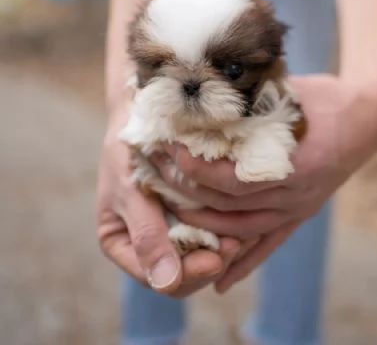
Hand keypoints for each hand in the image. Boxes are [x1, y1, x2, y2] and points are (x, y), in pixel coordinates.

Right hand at [96, 95, 247, 297]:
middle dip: (208, 265)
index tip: (214, 260)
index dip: (187, 274)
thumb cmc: (129, 146)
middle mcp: (144, 242)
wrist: (144, 109)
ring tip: (241, 238)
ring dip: (220, 253)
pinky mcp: (188, 211)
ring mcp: (167, 227)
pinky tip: (242, 225)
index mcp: (120, 243)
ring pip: (197, 257)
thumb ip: (147, 234)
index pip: (155, 277)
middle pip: (180, 275)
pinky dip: (224, 233)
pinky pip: (208, 233)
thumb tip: (165, 282)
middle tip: (235, 247)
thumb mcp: (131, 189)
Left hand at [154, 74, 376, 290]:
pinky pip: (270, 244)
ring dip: (206, 224)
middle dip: (188, 191)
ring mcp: (299, 207)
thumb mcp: (286, 92)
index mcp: (290, 162)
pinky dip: (246, 262)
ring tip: (173, 212)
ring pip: (243, 228)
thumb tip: (204, 96)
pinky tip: (222, 281)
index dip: (194, 169)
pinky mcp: (302, 213)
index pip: (229, 177)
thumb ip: (249, 100)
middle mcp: (294, 194)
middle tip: (158, 174)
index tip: (168, 150)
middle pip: (229, 204)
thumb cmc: (325, 98)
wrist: (368, 116)